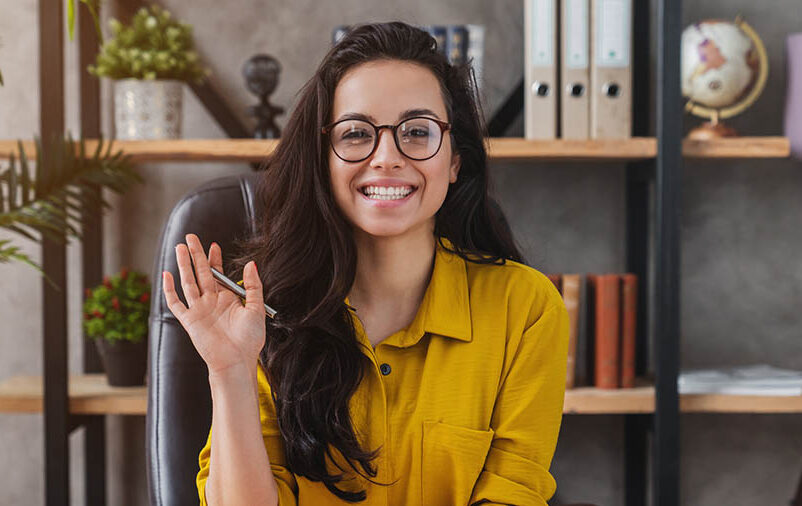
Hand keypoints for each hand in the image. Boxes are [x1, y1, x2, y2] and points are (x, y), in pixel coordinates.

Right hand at [162, 233, 264, 374]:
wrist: (237, 361)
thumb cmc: (249, 339)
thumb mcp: (257, 308)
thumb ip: (254, 286)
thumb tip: (251, 264)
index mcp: (227, 298)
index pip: (218, 274)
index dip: (215, 259)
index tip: (214, 245)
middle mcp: (211, 302)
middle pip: (201, 273)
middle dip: (196, 255)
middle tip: (190, 238)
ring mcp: (199, 310)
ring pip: (188, 282)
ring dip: (183, 265)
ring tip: (179, 247)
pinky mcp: (189, 321)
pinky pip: (176, 303)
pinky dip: (170, 290)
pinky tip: (166, 275)